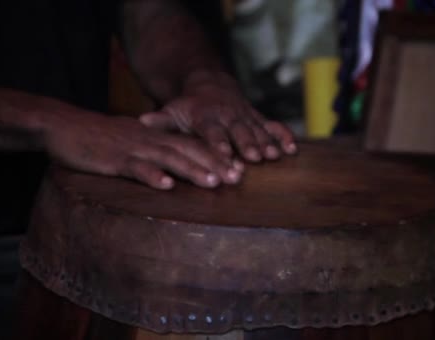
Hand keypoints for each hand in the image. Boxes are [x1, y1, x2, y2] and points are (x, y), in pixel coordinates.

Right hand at [43, 110, 242, 189]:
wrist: (63, 126)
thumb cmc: (98, 138)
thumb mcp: (131, 140)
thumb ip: (152, 151)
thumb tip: (173, 168)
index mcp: (155, 136)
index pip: (191, 144)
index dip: (216, 155)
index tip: (238, 168)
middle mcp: (149, 139)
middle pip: (187, 150)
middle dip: (214, 163)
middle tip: (237, 177)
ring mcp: (132, 148)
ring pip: (168, 158)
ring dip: (192, 169)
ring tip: (213, 182)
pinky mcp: (113, 159)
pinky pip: (135, 167)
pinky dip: (151, 175)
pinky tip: (166, 185)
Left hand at [139, 72, 296, 161]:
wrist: (211, 85)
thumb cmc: (189, 107)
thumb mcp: (173, 111)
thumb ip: (161, 121)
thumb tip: (142, 122)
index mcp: (206, 117)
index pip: (212, 131)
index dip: (218, 142)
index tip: (223, 154)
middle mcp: (228, 116)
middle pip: (238, 131)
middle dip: (246, 145)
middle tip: (252, 159)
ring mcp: (245, 117)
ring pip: (257, 129)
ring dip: (266, 143)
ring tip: (273, 156)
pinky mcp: (258, 119)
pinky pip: (273, 126)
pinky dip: (283, 136)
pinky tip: (292, 150)